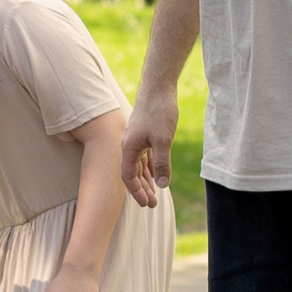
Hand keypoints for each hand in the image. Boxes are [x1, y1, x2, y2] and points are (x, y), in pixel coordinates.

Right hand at [119, 93, 177, 208]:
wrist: (158, 86)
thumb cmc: (159, 111)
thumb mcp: (163, 140)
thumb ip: (162, 163)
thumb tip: (163, 185)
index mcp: (129, 148)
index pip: (128, 177)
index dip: (136, 192)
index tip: (146, 204)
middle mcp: (129, 145)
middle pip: (133, 173)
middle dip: (142, 190)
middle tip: (152, 205)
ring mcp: (136, 139)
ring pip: (139, 165)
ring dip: (146, 180)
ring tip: (155, 194)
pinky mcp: (144, 133)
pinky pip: (144, 156)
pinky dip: (150, 167)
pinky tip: (157, 174)